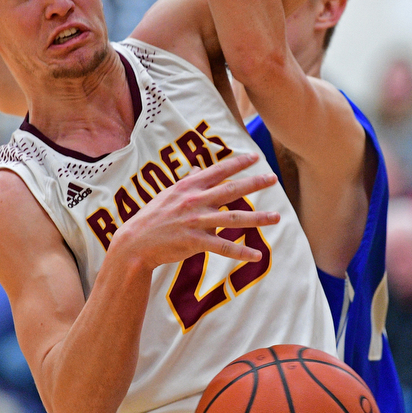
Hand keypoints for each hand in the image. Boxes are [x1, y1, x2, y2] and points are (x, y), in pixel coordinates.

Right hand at [115, 152, 279, 269]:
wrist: (135, 243)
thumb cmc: (152, 218)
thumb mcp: (168, 195)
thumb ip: (188, 183)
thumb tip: (200, 171)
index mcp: (188, 187)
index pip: (218, 171)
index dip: (237, 163)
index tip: (255, 157)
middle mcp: (194, 201)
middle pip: (231, 190)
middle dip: (254, 183)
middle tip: (273, 178)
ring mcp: (195, 221)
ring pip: (233, 218)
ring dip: (258, 218)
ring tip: (277, 217)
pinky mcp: (194, 242)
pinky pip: (223, 246)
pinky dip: (241, 252)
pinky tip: (256, 255)